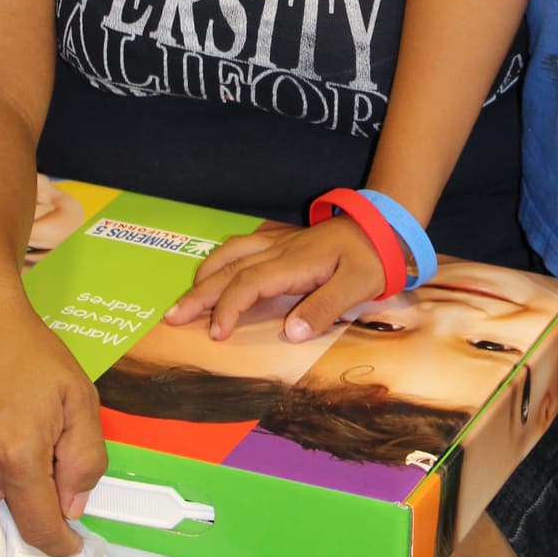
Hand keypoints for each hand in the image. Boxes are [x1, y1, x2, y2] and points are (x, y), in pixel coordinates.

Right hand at [165, 219, 386, 342]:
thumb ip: (324, 308)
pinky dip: (224, 256)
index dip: (228, 308)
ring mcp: (281, 242)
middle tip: (173, 317)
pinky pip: (245, 244)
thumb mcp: (358, 287)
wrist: (384, 224)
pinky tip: (219, 267)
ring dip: (207, 272)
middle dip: (200, 294)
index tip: (215, 332)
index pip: (248, 284)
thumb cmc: (373, 258)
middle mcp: (280, 249)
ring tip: (188, 295)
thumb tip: (290, 332)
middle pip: (230, 270)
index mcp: (294, 262)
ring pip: (233, 252)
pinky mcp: (285, 239)